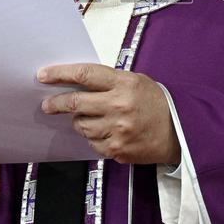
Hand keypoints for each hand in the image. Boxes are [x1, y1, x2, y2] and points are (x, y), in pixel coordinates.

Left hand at [38, 63, 180, 164]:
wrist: (179, 132)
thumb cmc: (155, 103)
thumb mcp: (135, 81)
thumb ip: (108, 81)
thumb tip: (76, 82)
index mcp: (124, 84)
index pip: (84, 75)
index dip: (60, 74)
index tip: (44, 75)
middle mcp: (119, 106)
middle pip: (75, 103)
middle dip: (56, 103)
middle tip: (47, 105)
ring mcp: (117, 130)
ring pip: (81, 126)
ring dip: (79, 122)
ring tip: (91, 118)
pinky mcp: (117, 149)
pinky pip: (92, 143)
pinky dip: (93, 138)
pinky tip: (106, 132)